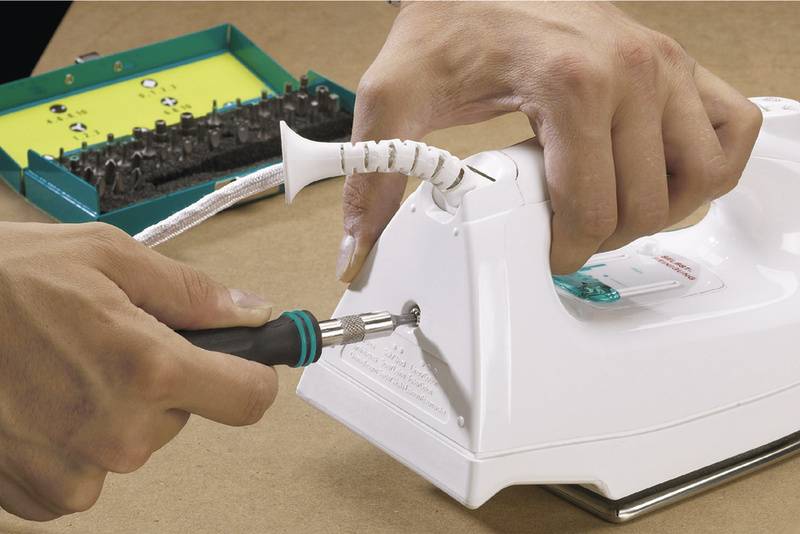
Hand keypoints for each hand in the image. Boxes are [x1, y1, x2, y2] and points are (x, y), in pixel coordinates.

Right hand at [0, 222, 276, 520]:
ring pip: (138, 440)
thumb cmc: (5, 278)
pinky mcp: (43, 496)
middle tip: (110, 343)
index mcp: (148, 369)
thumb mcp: (109, 257)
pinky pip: (93, 470)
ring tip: (65, 366)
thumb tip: (249, 311)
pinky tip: (45, 401)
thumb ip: (191, 292)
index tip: (245, 363)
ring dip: (116, 408)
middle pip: (186, 413)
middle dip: (162, 379)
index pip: (249, 398)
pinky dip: (79, 439)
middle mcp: (119, 432)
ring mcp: (77, 472)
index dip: (252, 375)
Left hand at [338, 1, 761, 277]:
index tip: (544, 252)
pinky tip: (662, 176)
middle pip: (645, 205)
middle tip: (569, 233)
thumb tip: (359, 249)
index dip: (566, 250)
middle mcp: (631, 72)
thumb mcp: (396, 95)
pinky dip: (709, 167)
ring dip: (660, 210)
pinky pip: (730, 128)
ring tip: (612, 208)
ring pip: (700, 176)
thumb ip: (375, 176)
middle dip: (604, 237)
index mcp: (571, 85)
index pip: (592, 210)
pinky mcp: (677, 65)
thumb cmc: (451, 23)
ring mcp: (662, 67)